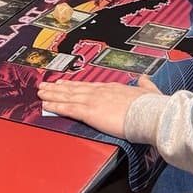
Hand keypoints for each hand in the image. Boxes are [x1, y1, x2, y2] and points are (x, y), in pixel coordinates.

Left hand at [36, 75, 162, 138]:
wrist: (151, 114)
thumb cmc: (152, 106)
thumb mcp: (149, 91)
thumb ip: (145, 85)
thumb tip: (144, 78)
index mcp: (113, 88)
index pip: (90, 86)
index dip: (75, 84)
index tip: (65, 83)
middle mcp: (101, 92)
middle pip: (75, 88)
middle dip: (58, 87)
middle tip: (46, 86)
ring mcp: (94, 100)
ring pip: (68, 96)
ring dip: (53, 94)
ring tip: (41, 93)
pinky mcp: (90, 112)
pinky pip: (68, 108)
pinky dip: (56, 106)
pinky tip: (47, 105)